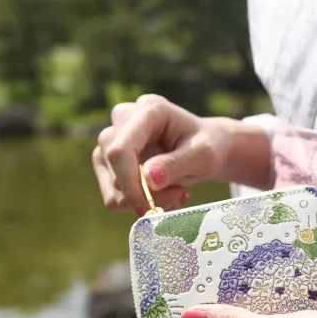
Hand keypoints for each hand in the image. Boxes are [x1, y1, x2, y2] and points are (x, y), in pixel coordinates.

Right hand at [92, 94, 271, 212]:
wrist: (207, 147)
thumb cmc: (209, 146)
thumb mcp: (204, 156)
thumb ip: (177, 165)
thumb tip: (148, 179)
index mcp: (148, 110)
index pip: (120, 149)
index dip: (130, 183)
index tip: (151, 207)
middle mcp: (123, 118)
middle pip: (116, 168)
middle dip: (145, 194)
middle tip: (180, 196)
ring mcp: (111, 138)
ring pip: (112, 185)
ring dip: (143, 201)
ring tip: (174, 194)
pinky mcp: (107, 159)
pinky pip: (112, 195)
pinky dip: (136, 203)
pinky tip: (161, 195)